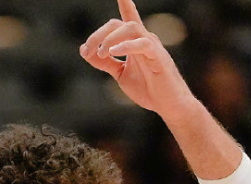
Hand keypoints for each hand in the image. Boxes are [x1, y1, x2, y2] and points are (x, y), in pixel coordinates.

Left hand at [80, 0, 192, 119]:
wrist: (168, 106)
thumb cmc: (147, 89)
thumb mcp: (120, 74)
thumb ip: (104, 62)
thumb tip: (83, 50)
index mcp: (135, 42)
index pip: (127, 18)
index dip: (124, 4)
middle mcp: (144, 39)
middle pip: (118, 24)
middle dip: (98, 35)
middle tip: (86, 51)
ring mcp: (152, 46)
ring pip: (130, 28)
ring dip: (110, 39)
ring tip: (100, 53)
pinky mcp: (158, 57)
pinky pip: (142, 44)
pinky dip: (126, 45)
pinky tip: (113, 51)